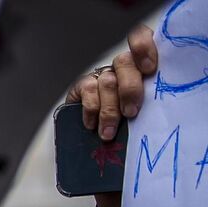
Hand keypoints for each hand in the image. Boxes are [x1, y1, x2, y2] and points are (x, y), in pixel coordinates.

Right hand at [66, 25, 156, 141]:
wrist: (106, 131)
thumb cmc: (138, 116)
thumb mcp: (152, 105)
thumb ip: (155, 98)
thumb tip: (160, 108)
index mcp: (146, 63)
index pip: (141, 37)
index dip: (143, 48)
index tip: (149, 69)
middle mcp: (123, 64)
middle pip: (124, 62)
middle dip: (128, 89)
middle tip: (130, 112)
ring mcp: (103, 73)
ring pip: (107, 81)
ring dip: (109, 109)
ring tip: (110, 131)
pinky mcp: (83, 85)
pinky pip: (87, 92)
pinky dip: (91, 110)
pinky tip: (93, 124)